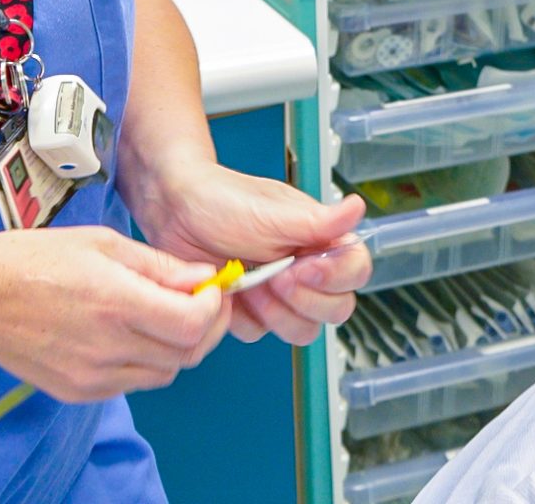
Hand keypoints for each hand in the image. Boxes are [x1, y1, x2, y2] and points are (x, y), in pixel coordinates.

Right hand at [0, 226, 230, 401]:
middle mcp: (107, 347)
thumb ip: (159, 266)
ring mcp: (92, 376)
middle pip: (186, 354)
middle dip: (204, 328)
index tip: (212, 289)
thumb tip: (203, 277)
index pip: (192, 324)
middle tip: (201, 303)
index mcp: (115, 302)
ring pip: (164, 374)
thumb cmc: (35, 259)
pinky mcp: (79, 392)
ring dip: (175, 347)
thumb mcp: (102, 243)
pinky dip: (144, 362)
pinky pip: (132, 383)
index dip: (213, 308)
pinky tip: (129, 334)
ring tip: (162, 316)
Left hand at [124, 161, 372, 345]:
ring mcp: (279, 295)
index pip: (356, 271)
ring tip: (249, 283)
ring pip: (301, 331)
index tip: (302, 266)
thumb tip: (358, 207)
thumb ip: (318, 220)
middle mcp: (307, 270)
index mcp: (321, 240)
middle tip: (274, 276)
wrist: (175, 211)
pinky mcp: (250, 311)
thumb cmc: (223, 200)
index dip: (335, 277)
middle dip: (303, 299)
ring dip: (275, 312)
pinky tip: (230, 292)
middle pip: (335, 310)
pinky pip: (260, 333)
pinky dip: (243, 317)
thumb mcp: (272, 211)